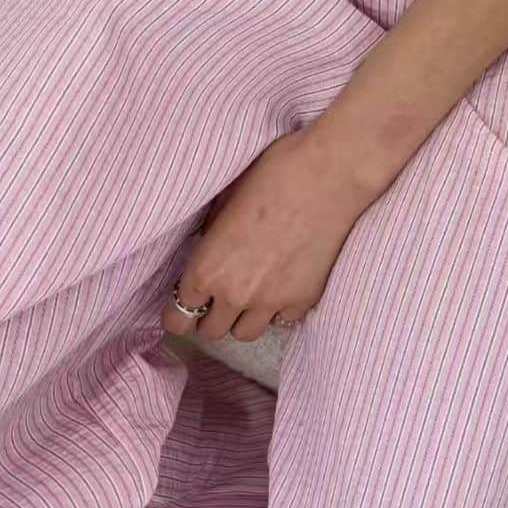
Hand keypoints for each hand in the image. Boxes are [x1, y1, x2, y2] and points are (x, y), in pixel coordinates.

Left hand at [162, 128, 383, 342]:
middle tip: (219, 293)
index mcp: (207, 268)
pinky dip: (278, 307)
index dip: (177, 311)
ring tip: (251, 291)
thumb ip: (210, 236)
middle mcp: (235, 294)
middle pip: (210, 331)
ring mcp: (272, 302)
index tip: (186, 300)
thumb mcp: (225, 199)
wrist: (331, 174)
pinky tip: (283, 282)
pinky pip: (282, 320)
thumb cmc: (273, 173)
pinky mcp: (305, 300)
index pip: (176, 319)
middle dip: (210, 314)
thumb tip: (208, 249)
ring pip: (245, 333)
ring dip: (242, 317)